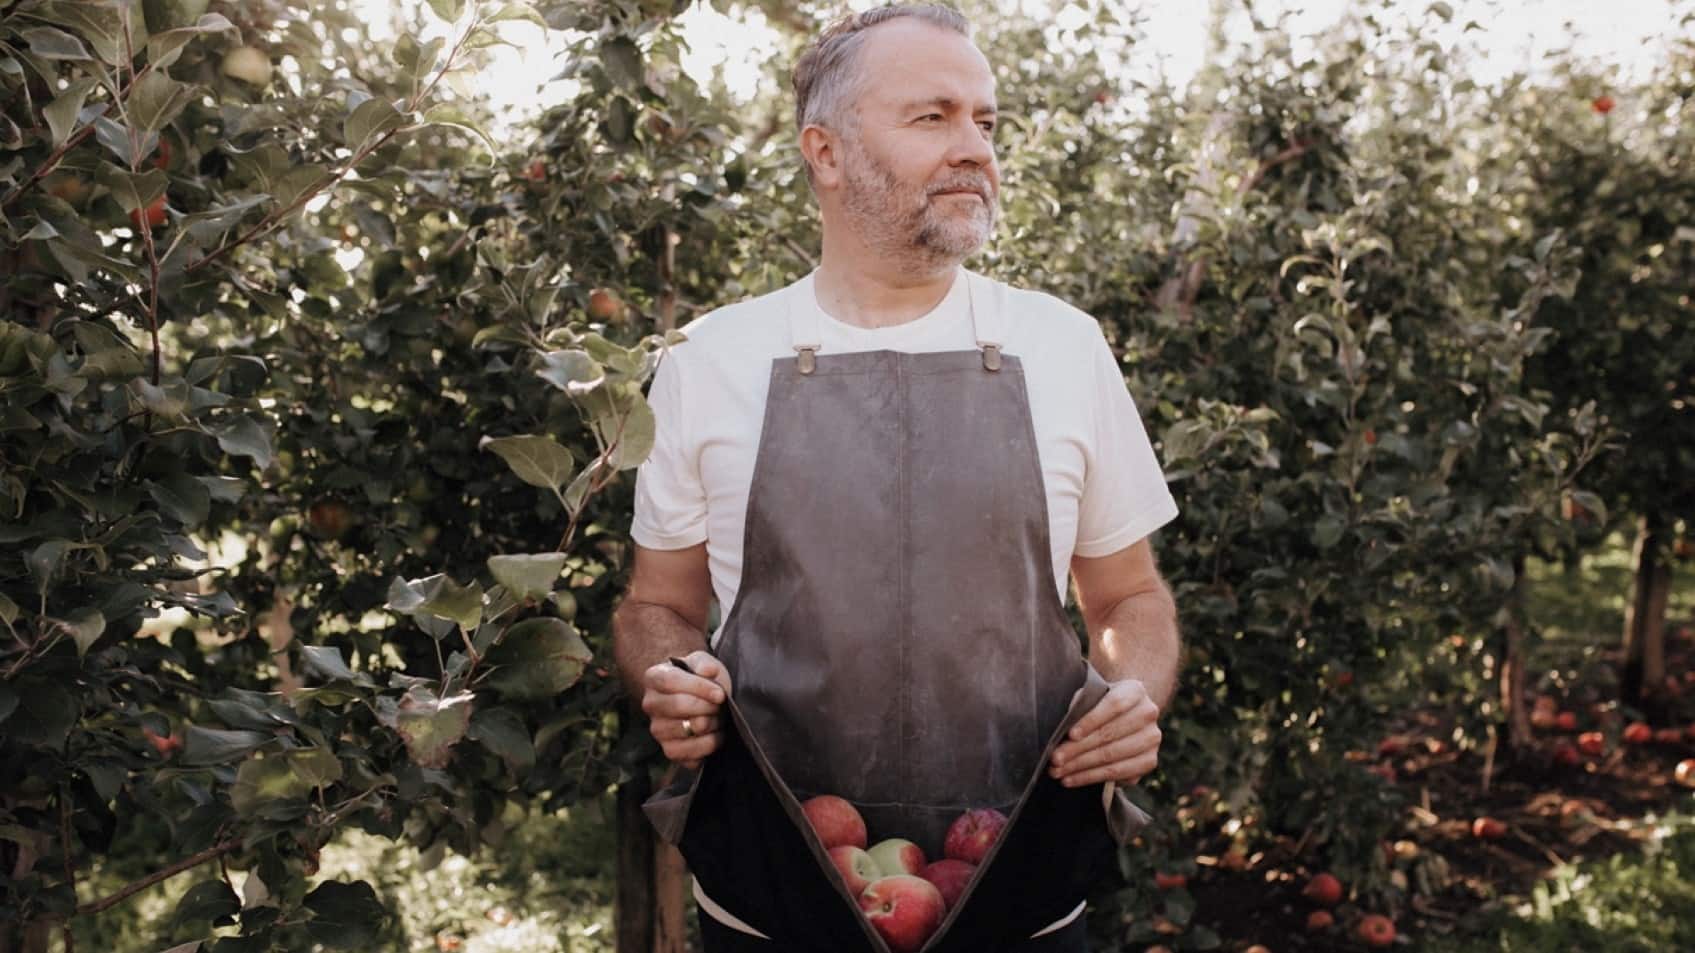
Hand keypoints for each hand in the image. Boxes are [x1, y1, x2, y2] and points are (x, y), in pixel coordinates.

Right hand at [641, 650, 732, 770]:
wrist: (708, 703)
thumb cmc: (703, 680)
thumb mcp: (705, 663)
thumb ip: (704, 663)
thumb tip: (706, 671)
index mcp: (654, 678)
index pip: (671, 681)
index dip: (699, 687)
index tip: (720, 694)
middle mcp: (650, 705)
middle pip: (679, 705)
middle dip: (708, 706)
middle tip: (719, 706)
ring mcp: (658, 730)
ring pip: (689, 728)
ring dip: (712, 724)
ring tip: (717, 718)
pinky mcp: (670, 751)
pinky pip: (691, 753)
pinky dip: (710, 744)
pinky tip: (714, 734)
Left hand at [1048, 678, 1160, 786]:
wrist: (1123, 717)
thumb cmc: (1099, 704)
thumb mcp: (1090, 696)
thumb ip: (1080, 704)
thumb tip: (1064, 725)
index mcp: (1135, 691)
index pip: (1114, 704)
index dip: (1091, 720)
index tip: (1070, 734)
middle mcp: (1148, 714)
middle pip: (1110, 734)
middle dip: (1078, 749)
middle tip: (1055, 759)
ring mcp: (1152, 739)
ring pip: (1112, 757)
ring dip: (1080, 766)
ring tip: (1057, 771)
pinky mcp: (1149, 762)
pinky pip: (1117, 774)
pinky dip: (1090, 778)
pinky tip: (1071, 779)